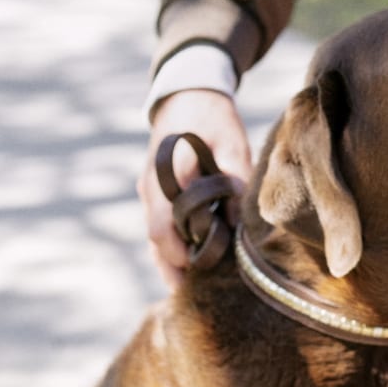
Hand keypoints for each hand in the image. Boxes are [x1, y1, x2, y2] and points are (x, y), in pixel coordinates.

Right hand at [138, 88, 252, 289]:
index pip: (161, 226)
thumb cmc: (212, 118)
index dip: (179, 252)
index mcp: (164, 175)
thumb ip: (233, 177)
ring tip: (195, 288)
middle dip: (175, 267)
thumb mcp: (231, 140)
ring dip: (172, 261)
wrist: (188, 94)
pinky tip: (192, 264)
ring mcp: (150, 192)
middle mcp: (151, 188)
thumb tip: (237, 218)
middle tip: (200, 292)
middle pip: (156, 240)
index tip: (201, 269)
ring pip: (155, 238)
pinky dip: (173, 247)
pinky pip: (160, 227)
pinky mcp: (157, 194)